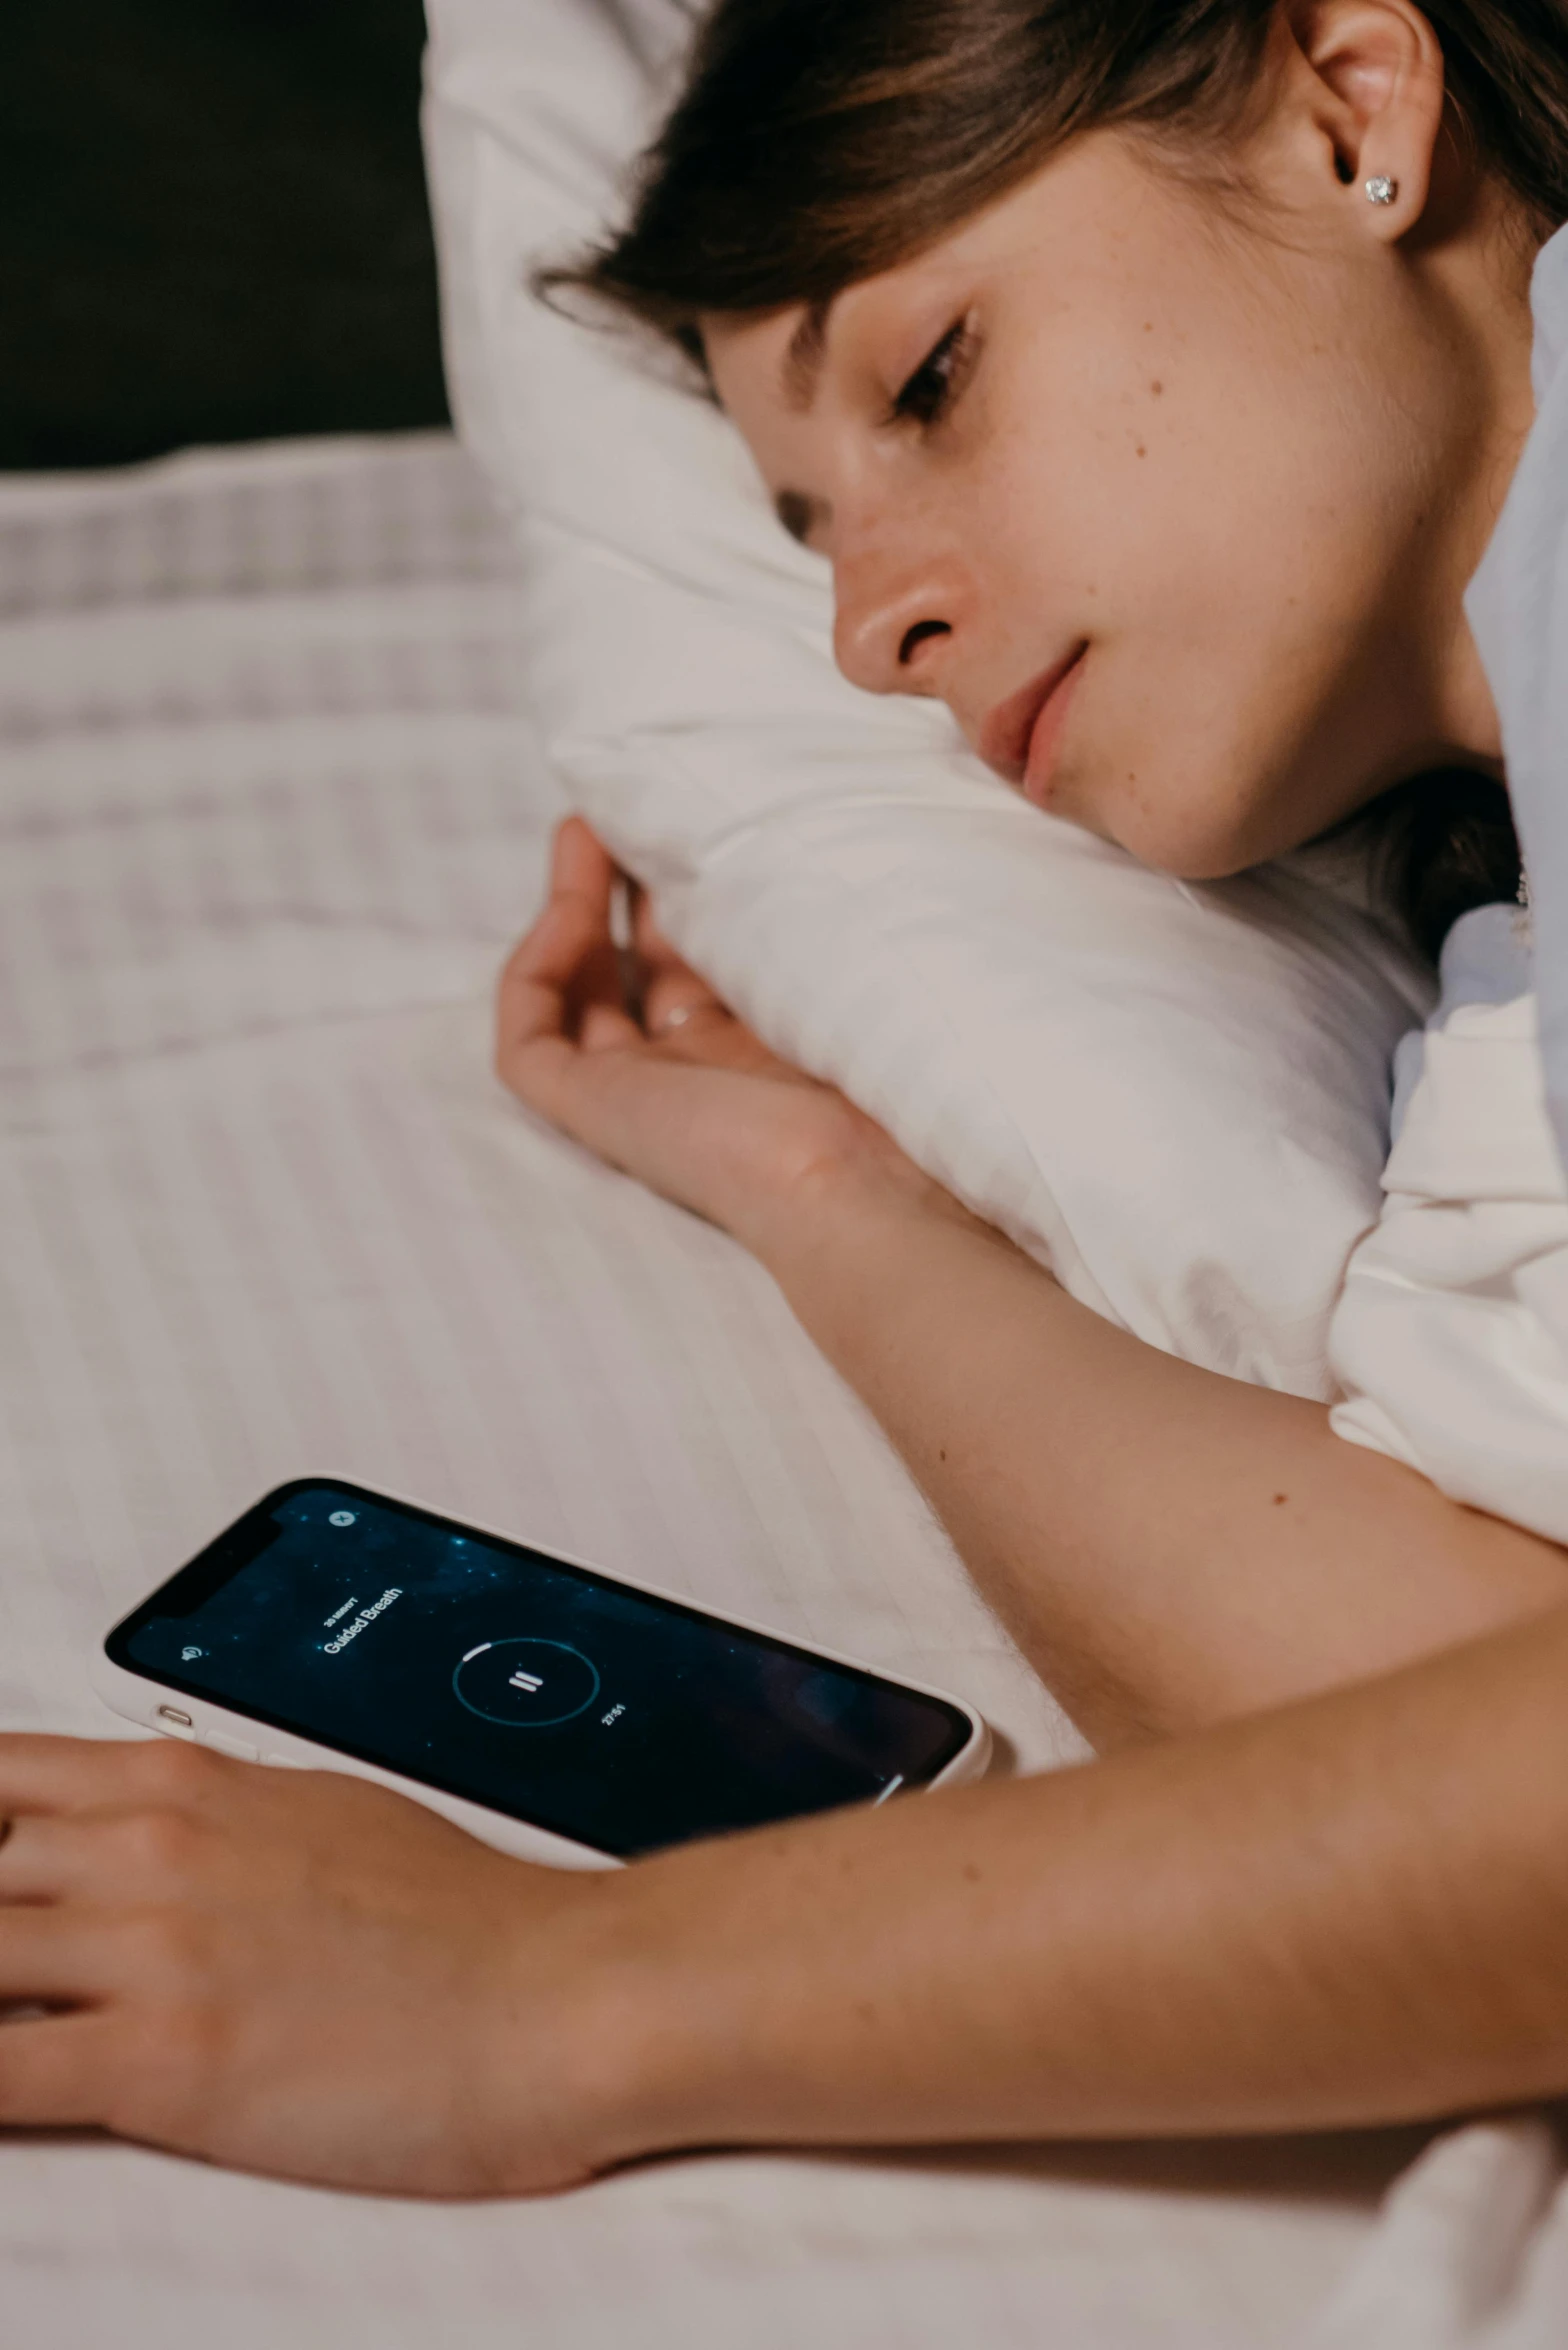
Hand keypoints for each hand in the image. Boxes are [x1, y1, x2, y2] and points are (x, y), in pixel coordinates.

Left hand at [0, 1734, 632, 2194]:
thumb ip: (212, 1822)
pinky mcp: (160, 2063)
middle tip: (16, 1969)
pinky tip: (4, 2096)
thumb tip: (151, 1840)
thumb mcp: (321, 1814)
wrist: (552, 1997)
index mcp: (188, 1783)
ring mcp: (152, 1952)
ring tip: (18, 2018)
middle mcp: (153, 1850)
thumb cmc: (465, 1920)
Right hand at [496, 819, 932, 1259]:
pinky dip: (532, 975)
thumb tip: (828, 816)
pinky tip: (570, 915)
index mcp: (781, 1042)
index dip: (698, 881)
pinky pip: (528, 1044)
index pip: (719, 952)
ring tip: (584, 825)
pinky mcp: (598, 1115)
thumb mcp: (862, 966)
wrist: (868, 1179)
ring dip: (571, 907)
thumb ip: (830, 912)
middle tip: (631, 802)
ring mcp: (651, 1095)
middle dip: (629, 878)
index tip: (706, 807)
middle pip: (644, 963)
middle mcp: (713, 1070)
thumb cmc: (893, 1077)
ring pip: (581, 996)